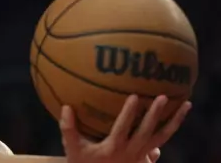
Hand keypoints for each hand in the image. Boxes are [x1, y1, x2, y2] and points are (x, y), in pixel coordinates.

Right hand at [59, 95, 190, 162]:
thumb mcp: (72, 149)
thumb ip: (68, 129)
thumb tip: (66, 107)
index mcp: (114, 148)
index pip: (123, 128)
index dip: (129, 113)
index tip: (135, 96)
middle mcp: (131, 153)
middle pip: (148, 132)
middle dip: (156, 114)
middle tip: (163, 97)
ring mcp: (142, 158)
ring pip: (162, 138)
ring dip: (174, 122)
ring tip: (185, 105)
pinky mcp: (145, 162)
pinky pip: (159, 147)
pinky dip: (166, 135)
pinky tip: (170, 124)